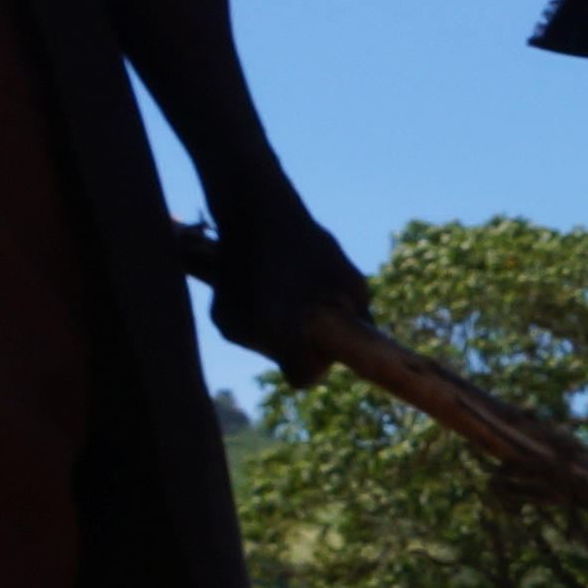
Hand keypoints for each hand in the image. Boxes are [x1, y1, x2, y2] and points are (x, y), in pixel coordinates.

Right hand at [201, 192, 366, 384]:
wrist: (253, 210)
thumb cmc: (306, 243)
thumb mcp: (347, 280)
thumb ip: (361, 317)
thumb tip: (369, 344)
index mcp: (279, 328)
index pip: (303, 377)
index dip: (320, 364)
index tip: (327, 338)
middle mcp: (248, 333)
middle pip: (286, 361)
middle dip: (303, 344)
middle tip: (314, 311)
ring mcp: (230, 326)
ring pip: (269, 348)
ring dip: (285, 333)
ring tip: (292, 295)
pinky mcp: (219, 317)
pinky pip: (251, 333)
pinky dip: (266, 322)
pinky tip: (271, 291)